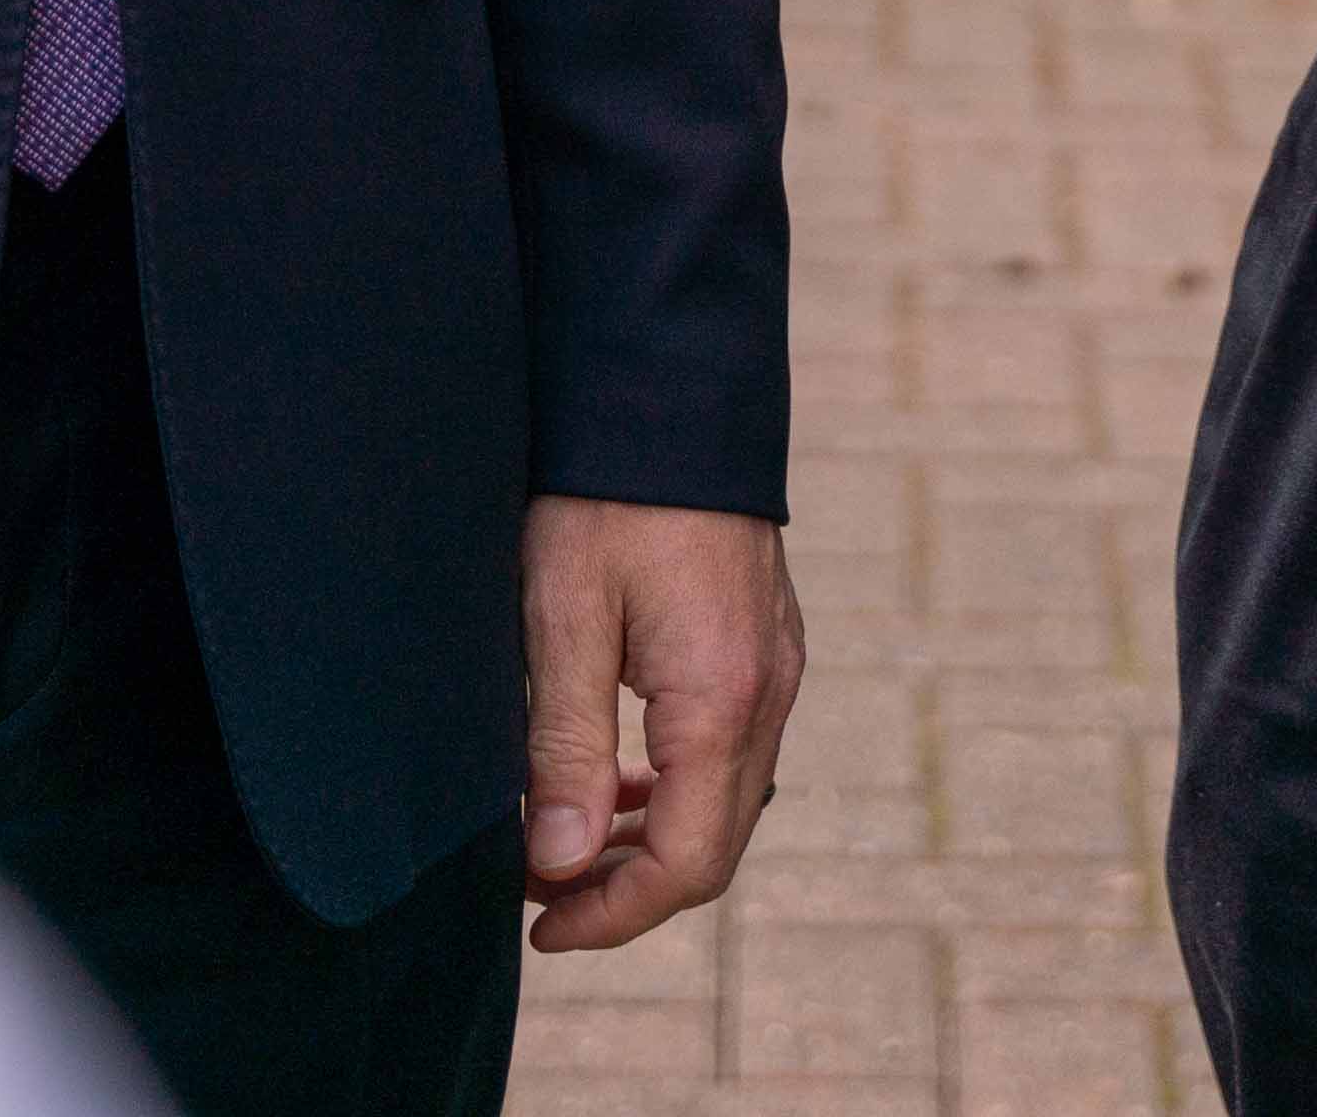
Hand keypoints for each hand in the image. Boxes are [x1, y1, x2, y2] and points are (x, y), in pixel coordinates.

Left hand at [518, 493, 801, 952]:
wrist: (669, 392)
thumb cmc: (605, 496)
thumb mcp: (562, 618)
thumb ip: (567, 749)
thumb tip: (561, 865)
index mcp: (720, 699)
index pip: (685, 863)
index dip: (610, 915)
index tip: (539, 924)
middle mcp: (768, 694)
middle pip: (714, 848)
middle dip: (626, 890)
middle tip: (538, 894)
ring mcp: (777, 669)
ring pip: (728, 804)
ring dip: (650, 842)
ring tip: (564, 846)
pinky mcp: (767, 646)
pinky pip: (733, 753)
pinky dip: (675, 789)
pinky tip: (617, 780)